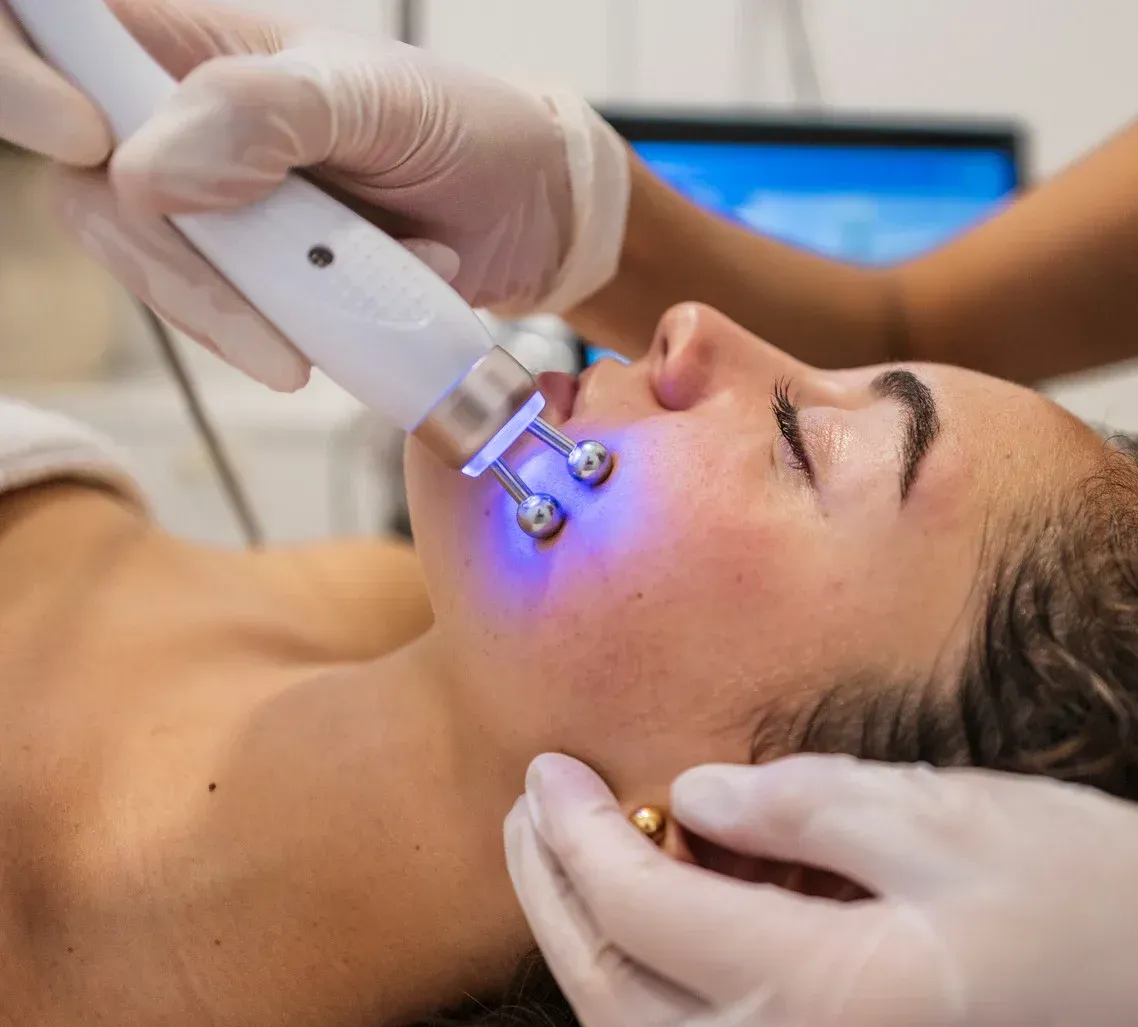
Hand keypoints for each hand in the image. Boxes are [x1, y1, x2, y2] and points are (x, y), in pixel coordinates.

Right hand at [5, 0, 628, 390]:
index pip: (44, 26)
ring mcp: (201, 200)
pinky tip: (359, 311)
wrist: (530, 218)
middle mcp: (172, 115)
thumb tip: (143, 173)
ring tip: (363, 290)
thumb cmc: (466, 129)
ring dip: (248, 305)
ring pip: (146, 265)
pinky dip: (281, 330)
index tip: (85, 137)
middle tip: (275, 300)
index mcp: (186, 39)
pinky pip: (212, 317)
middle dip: (175, 258)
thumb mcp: (381, 102)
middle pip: (80, 183)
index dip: (17, 77)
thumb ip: (266, 114)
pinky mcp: (239, 274)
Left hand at [505, 753, 1137, 1026]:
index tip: (545, 764)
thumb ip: (812, 806)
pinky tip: (675, 914)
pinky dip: (670, 996)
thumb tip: (701, 792)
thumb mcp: (964, 818)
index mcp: (833, 994)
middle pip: (617, 1004)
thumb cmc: (1125, 900)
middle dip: (553, 901)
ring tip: (576, 854)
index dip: (573, 835)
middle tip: (529, 807)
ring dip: (595, 954)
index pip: (643, 912)